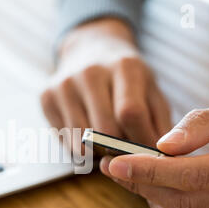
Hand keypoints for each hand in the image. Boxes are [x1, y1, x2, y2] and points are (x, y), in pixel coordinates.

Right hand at [41, 18, 171, 149]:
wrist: (90, 49)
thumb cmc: (126, 77)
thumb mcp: (151, 90)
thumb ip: (159, 123)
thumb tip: (162, 159)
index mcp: (124, 66)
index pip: (130, 113)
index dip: (140, 141)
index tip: (146, 155)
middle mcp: (91, 72)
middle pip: (105, 130)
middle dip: (118, 150)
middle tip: (125, 154)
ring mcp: (65, 84)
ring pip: (81, 140)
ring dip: (96, 153)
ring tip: (106, 145)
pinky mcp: (46, 97)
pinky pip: (64, 139)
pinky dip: (78, 147)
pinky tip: (86, 136)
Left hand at [100, 102, 208, 207]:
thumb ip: (203, 124)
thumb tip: (162, 145)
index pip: (194, 174)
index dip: (149, 170)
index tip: (115, 162)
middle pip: (185, 203)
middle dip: (141, 185)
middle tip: (115, 169)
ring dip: (155, 205)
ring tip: (138, 182)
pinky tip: (163, 200)